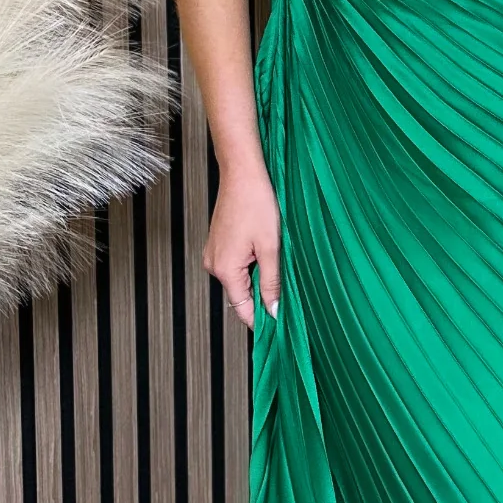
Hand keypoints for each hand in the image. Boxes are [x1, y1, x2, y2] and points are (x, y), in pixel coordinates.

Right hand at [203, 160, 280, 327]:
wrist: (242, 174)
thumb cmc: (256, 203)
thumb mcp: (271, 247)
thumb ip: (271, 282)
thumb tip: (274, 310)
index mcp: (225, 269)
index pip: (242, 308)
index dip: (261, 320)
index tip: (279, 328)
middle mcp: (214, 264)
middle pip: (241, 295)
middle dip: (263, 297)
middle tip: (288, 295)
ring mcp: (214, 254)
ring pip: (240, 279)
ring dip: (259, 278)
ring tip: (278, 266)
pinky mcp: (218, 244)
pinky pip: (236, 265)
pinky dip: (252, 265)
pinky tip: (267, 253)